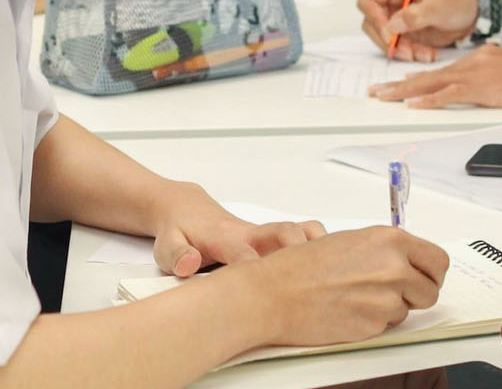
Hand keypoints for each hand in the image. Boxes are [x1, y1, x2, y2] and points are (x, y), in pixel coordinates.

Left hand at [151, 182, 326, 276]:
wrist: (185, 208)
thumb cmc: (179, 230)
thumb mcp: (166, 245)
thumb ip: (176, 255)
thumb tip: (190, 264)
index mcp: (224, 237)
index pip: (245, 254)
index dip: (259, 272)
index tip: (273, 294)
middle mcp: (249, 232)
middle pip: (284, 233)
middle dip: (301, 252)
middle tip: (315, 277)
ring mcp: (264, 234)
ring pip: (300, 231)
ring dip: (318, 245)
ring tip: (334, 270)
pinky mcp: (272, 238)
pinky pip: (303, 234)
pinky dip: (320, 243)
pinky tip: (331, 263)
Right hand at [239, 227, 448, 346]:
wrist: (276, 292)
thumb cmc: (304, 265)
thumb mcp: (351, 241)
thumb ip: (386, 250)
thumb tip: (408, 262)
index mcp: (390, 240)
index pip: (438, 260)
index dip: (432, 272)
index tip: (425, 277)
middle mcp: (394, 267)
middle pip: (431, 290)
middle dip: (417, 294)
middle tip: (396, 292)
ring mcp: (386, 298)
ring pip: (407, 310)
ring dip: (390, 307)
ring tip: (358, 297)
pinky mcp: (375, 325)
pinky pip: (386, 326)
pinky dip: (372, 321)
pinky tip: (349, 309)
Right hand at [356, 0, 478, 60]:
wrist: (471, 14)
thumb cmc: (457, 1)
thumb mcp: (439, 6)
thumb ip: (415, 15)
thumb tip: (392, 25)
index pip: (369, 1)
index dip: (375, 20)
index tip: (390, 36)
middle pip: (372, 23)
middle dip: (388, 40)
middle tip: (407, 52)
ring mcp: (394, 16)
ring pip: (383, 38)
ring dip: (400, 50)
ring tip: (423, 54)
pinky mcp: (401, 31)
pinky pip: (396, 46)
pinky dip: (409, 54)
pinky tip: (426, 54)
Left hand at [369, 45, 501, 107]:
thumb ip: (492, 66)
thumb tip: (484, 72)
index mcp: (477, 60)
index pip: (439, 71)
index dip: (416, 78)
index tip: (396, 84)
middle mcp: (471, 64)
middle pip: (428, 75)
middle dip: (398, 85)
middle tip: (376, 92)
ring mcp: (476, 75)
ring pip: (432, 83)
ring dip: (404, 92)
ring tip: (383, 97)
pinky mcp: (485, 89)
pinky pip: (451, 95)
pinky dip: (431, 99)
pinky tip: (415, 104)